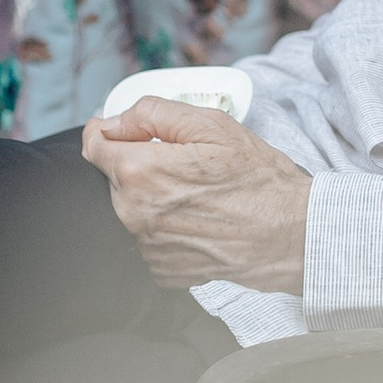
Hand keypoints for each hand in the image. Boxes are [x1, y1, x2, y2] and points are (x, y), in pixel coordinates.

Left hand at [81, 102, 312, 291]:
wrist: (289, 235)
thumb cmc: (257, 179)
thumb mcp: (212, 126)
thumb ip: (152, 113)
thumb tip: (112, 121)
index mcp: (140, 172)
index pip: (93, 145)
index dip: (107, 130)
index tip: (124, 130)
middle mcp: (133, 213)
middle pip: (114, 178)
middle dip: (139, 165)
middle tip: (184, 164)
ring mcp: (145, 246)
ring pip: (132, 209)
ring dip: (153, 198)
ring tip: (197, 195)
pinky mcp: (160, 269)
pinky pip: (148, 238)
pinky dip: (166, 227)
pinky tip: (198, 221)